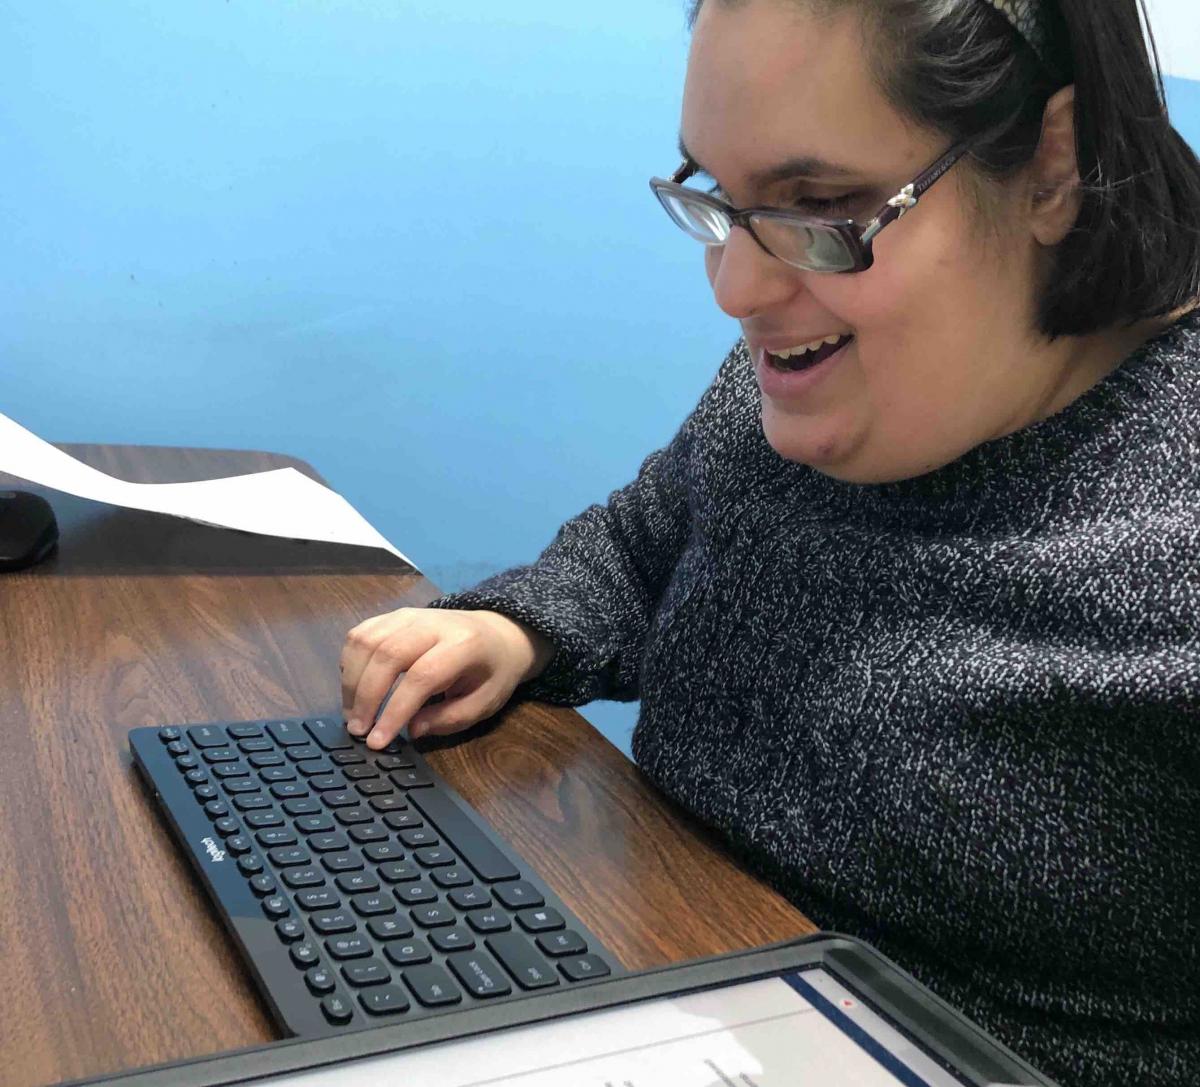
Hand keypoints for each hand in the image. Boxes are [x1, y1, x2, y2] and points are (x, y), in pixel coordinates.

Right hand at [340, 607, 553, 748]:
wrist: (498, 634)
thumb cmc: (491, 673)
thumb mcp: (483, 703)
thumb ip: (448, 719)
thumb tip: (410, 730)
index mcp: (464, 644)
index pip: (421, 676)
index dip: (395, 710)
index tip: (377, 741)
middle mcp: (433, 623)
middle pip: (386, 654)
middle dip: (365, 697)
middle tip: (358, 730)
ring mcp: (410, 614)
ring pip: (366, 640)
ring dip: (351, 681)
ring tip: (353, 714)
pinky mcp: (394, 615)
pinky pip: (361, 633)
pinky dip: (350, 661)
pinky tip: (353, 687)